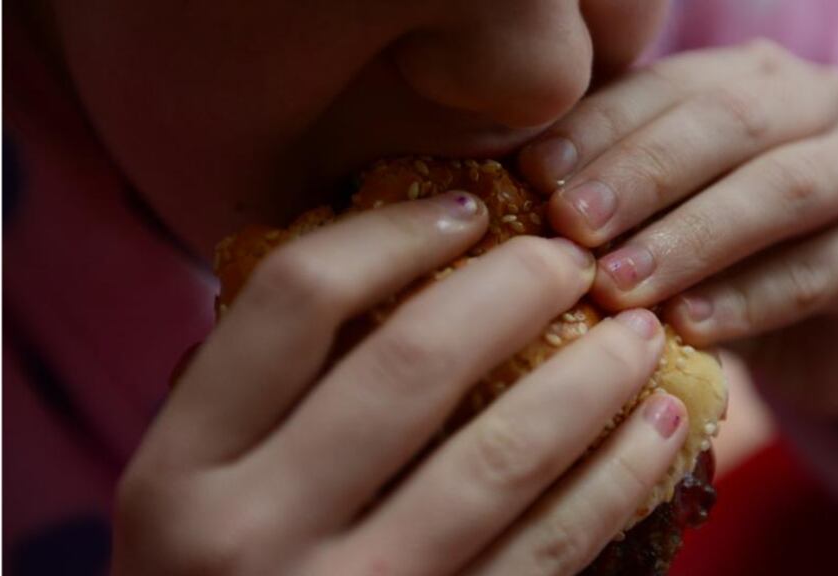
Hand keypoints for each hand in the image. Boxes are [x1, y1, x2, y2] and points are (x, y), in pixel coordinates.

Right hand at [112, 191, 688, 575]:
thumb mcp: (188, 490)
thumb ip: (255, 397)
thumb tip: (382, 269)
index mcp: (177, 470)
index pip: (295, 300)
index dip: (392, 234)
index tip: (466, 208)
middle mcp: (250, 533)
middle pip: (410, 363)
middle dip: (512, 289)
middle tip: (572, 258)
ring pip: (499, 456)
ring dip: (591, 379)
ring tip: (640, 332)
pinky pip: (549, 548)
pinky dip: (617, 478)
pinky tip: (660, 428)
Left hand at [520, 40, 837, 415]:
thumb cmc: (731, 257)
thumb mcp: (672, 210)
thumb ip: (615, 186)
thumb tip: (514, 190)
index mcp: (753, 78)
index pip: (667, 87)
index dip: (598, 128)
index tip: (531, 175)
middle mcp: (822, 105)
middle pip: (726, 124)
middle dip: (641, 175)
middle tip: (571, 226)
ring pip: (779, 193)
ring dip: (689, 238)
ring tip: (618, 285)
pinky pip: (817, 272)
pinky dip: (747, 301)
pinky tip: (689, 326)